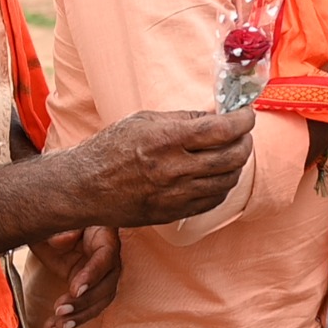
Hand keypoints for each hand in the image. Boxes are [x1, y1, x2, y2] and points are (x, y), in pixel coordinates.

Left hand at [27, 226, 119, 327]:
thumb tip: (63, 240)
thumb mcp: (57, 220)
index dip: (93, 275)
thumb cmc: (58, 220)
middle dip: (85, 301)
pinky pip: (88, 306)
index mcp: (104, 236)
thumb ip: (61, 228)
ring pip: (101, 300)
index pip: (106, 258)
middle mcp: (107, 258)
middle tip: (60, 309)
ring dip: (81, 316)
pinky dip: (73, 319)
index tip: (76, 289)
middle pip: (107, 284)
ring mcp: (100, 274)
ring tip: (58, 325)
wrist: (52, 229)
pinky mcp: (89, 287)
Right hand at [70, 108, 254, 227]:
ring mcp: (174, 195)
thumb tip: (219, 115)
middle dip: (245, 142)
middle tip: (243, 133)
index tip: (246, 115)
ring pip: (228, 181)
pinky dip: (223, 185)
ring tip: (231, 152)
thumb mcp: (145, 120)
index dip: (243, 120)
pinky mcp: (173, 213)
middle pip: (232, 157)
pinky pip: (213, 200)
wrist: (82, 187)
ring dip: (237, 165)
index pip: (222, 130)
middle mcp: (173, 169)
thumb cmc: (110, 148)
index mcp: (166, 140)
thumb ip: (185, 118)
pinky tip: (218, 174)